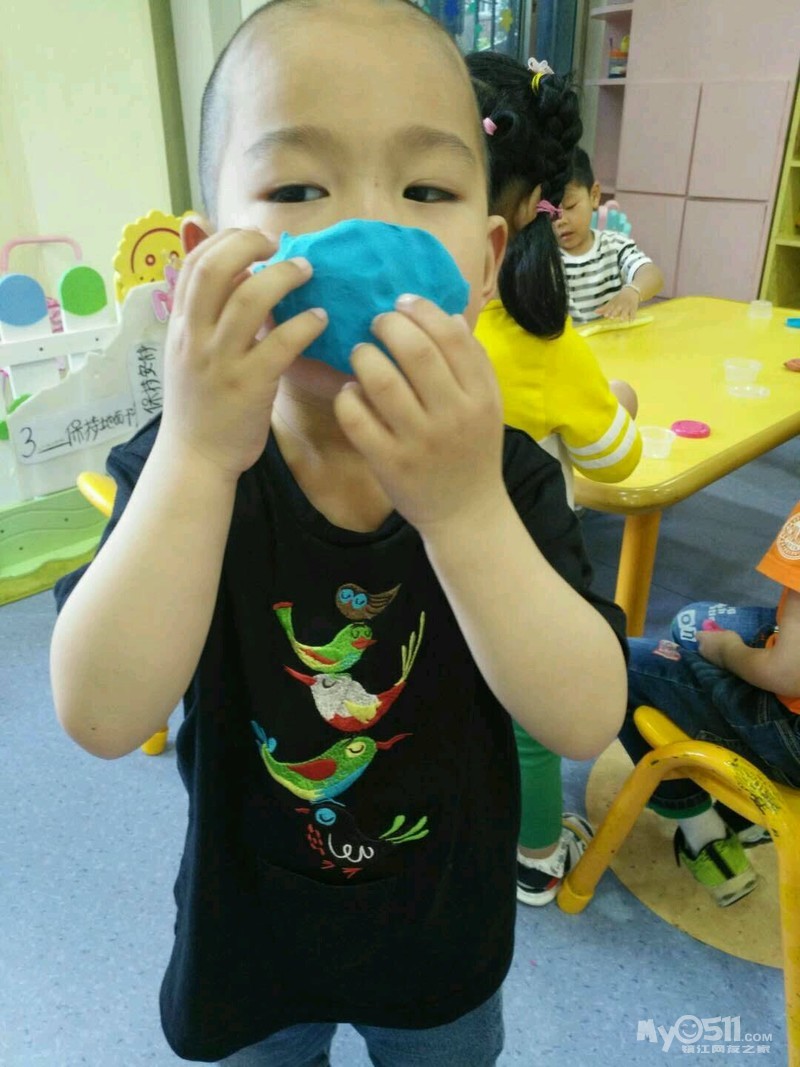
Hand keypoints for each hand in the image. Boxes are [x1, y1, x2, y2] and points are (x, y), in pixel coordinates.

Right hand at [160, 224, 327, 480]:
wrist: (196, 456)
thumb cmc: (201, 402)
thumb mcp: (190, 351)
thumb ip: (207, 312)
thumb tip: (236, 270)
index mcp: (180, 325)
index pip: (194, 263)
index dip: (225, 239)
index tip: (253, 236)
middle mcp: (195, 336)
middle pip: (216, 270)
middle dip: (250, 246)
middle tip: (280, 246)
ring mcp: (220, 361)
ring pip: (249, 299)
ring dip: (284, 277)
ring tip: (307, 272)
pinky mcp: (248, 386)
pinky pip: (280, 343)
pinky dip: (304, 324)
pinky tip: (320, 319)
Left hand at [333, 295, 505, 534]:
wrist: (465, 512)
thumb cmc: (474, 450)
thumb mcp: (488, 405)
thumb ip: (474, 362)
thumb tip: (448, 315)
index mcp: (480, 396)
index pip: (451, 337)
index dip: (422, 310)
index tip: (402, 303)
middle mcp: (452, 416)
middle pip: (415, 352)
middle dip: (388, 326)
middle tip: (377, 324)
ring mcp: (419, 441)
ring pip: (381, 381)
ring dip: (364, 356)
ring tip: (362, 354)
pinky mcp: (389, 463)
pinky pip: (357, 418)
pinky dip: (348, 396)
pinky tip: (350, 392)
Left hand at [597, 286, 638, 321]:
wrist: (632, 290)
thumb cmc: (619, 298)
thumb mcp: (612, 302)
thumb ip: (604, 308)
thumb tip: (594, 312)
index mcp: (614, 302)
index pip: (610, 307)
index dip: (608, 311)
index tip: (605, 315)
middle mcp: (620, 304)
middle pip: (617, 308)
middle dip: (614, 312)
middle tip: (612, 317)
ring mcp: (627, 306)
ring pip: (625, 310)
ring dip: (623, 314)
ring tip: (622, 319)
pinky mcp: (634, 307)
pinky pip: (633, 312)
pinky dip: (632, 316)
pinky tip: (631, 321)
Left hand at [696, 628, 743, 667]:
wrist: (733, 656)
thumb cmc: (729, 640)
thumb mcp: (725, 632)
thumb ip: (719, 634)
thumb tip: (719, 635)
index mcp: (703, 637)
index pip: (698, 634)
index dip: (703, 634)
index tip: (709, 634)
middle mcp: (702, 647)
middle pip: (701, 645)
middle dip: (707, 644)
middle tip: (716, 643)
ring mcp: (706, 657)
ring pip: (706, 653)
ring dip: (711, 652)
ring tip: (721, 651)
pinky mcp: (711, 664)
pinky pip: (712, 659)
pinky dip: (716, 658)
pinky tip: (723, 657)